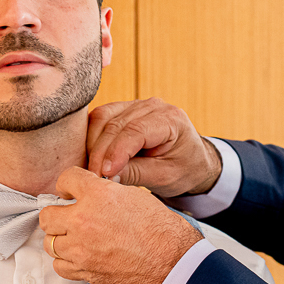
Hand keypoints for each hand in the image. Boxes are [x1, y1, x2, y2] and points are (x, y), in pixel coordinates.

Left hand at [41, 167, 202, 283]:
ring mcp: (81, 249)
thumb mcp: (137, 197)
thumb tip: (96, 194)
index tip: (68, 192)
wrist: (172, 264)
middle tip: (69, 218)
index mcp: (98, 195)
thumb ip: (109, 193)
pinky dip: (67, 262)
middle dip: (57, 215)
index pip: (65, 179)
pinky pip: (60, 266)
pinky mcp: (84, 271)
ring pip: (49, 243)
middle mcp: (83, 220)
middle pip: (47, 215)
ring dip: (61, 240)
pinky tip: (80, 258)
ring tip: (76, 240)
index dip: (66, 184)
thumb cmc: (162, 232)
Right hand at [86, 98, 222, 196]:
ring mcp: (136, 105)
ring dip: (92, 144)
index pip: (135, 131)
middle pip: (115, 124)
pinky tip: (92, 157)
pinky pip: (99, 119)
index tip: (103, 173)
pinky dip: (92, 138)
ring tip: (92, 169)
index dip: (116, 152)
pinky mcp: (123, 110)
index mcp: (171, 119)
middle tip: (93, 178)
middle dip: (100, 152)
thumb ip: (136, 174)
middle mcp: (153, 106)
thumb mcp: (165, 177)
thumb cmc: (184, 169)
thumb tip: (105, 176)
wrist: (191, 161)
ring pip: (102, 118)